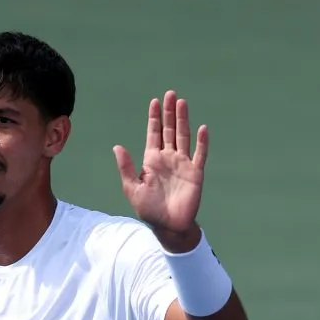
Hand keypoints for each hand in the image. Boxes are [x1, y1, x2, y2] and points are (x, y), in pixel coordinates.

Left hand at [113, 90, 208, 249]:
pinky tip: (202, 128)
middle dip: (169, 113)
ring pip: (183, 137)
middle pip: (169, 130)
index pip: (153, 134)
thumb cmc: (148, 209)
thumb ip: (126, 167)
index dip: (154, 118)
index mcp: (152, 161)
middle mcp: (168, 158)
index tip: (155, 101)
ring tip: (182, 103)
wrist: (168, 226)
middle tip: (170, 94)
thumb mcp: (132, 188)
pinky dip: (201, 142)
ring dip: (183, 120)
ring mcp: (183, 164)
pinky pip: (199, 154)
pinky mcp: (195, 173)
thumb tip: (117, 147)